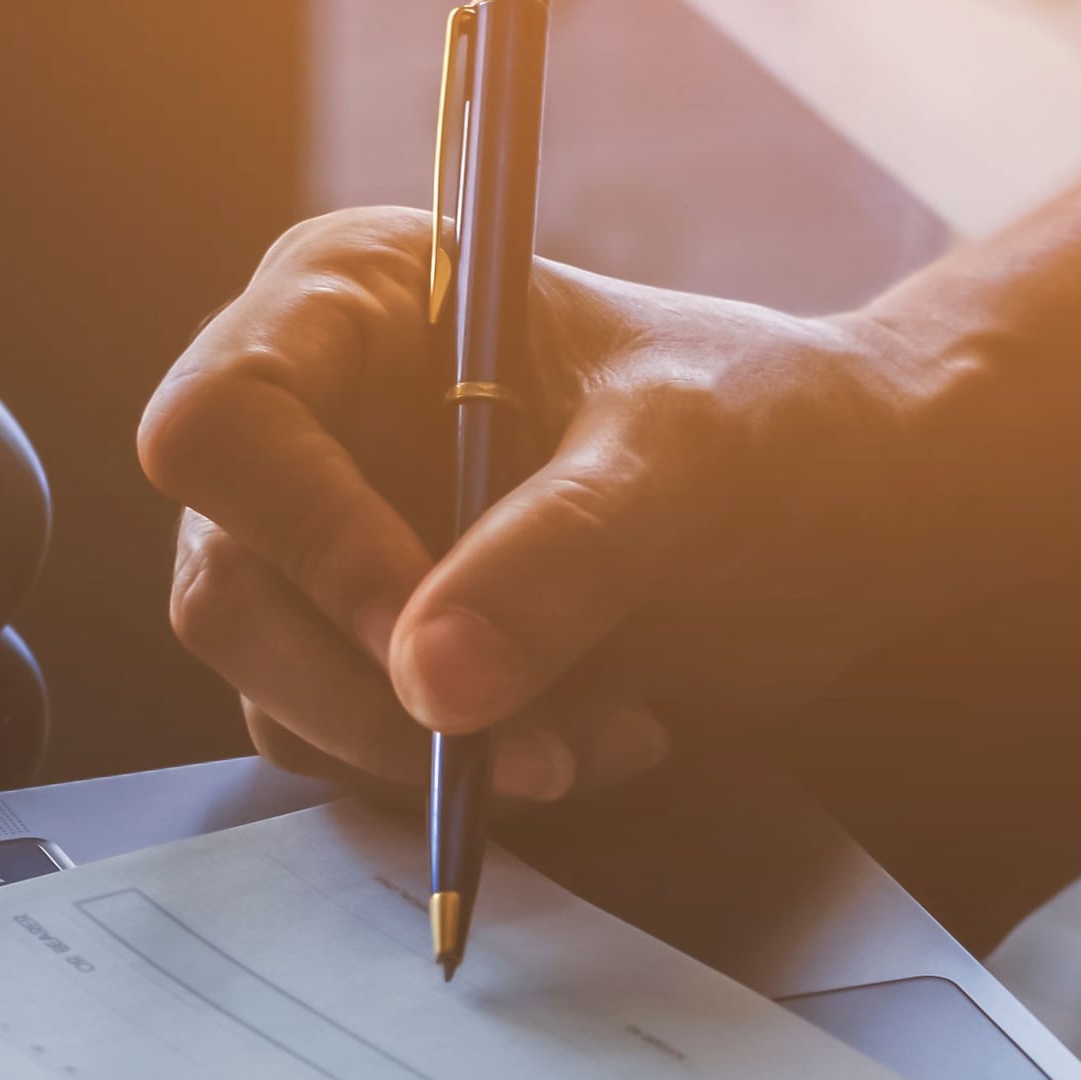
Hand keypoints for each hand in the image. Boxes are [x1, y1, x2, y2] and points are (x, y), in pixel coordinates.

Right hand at [138, 210, 988, 805]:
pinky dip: (466, 776)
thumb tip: (428, 682)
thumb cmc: (773, 428)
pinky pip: (359, 749)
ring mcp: (335, 546)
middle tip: (515, 746)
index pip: (223, 423)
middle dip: (365, 691)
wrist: (857, 510)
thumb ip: (559, 557)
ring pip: (281, 692)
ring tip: (594, 738)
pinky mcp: (381, 649)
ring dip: (431, 752)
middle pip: (228, 588)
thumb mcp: (683, 468)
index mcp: (351, 304)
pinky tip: (597, 738)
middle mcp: (313, 423)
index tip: (423, 633)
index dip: (303, 538)